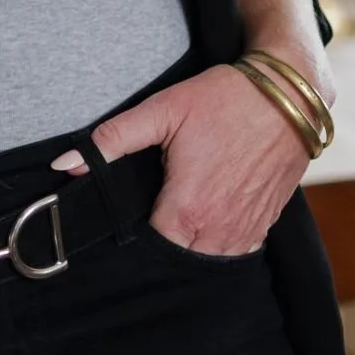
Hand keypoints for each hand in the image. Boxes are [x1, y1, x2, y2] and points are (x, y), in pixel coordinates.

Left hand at [84, 46, 318, 256]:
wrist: (289, 94)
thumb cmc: (225, 99)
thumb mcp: (163, 110)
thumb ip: (112, 141)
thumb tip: (65, 166)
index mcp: (188, 208)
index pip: (150, 249)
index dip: (136, 239)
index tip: (131, 219)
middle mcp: (219, 228)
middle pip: (179, 259)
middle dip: (164, 245)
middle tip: (155, 214)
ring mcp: (247, 230)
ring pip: (210, 260)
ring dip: (193, 246)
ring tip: (183, 217)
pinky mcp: (267, 223)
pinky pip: (238, 250)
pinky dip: (222, 242)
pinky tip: (211, 218)